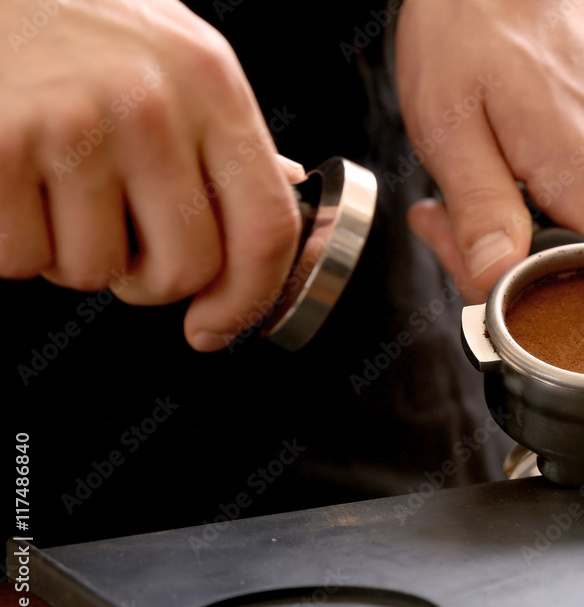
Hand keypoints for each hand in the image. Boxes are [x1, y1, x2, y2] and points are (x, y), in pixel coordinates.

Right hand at [0, 0, 303, 350]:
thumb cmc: (83, 19)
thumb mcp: (181, 56)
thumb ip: (228, 133)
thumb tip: (284, 190)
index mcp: (213, 88)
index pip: (266, 228)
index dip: (248, 298)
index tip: (216, 326)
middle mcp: (152, 108)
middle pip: (182, 270)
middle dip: (147, 278)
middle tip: (120, 237)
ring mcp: (72, 127)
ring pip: (93, 272)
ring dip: (73, 252)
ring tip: (57, 188)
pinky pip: (20, 258)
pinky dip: (12, 242)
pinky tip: (14, 184)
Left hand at [395, 0, 583, 302]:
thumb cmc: (477, 21)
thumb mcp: (453, 125)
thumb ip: (481, 212)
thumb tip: (497, 280)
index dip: (542, 299)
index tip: (484, 274)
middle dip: (511, 259)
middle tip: (449, 224)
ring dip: (521, 223)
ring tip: (470, 178)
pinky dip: (541, 191)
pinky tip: (502, 161)